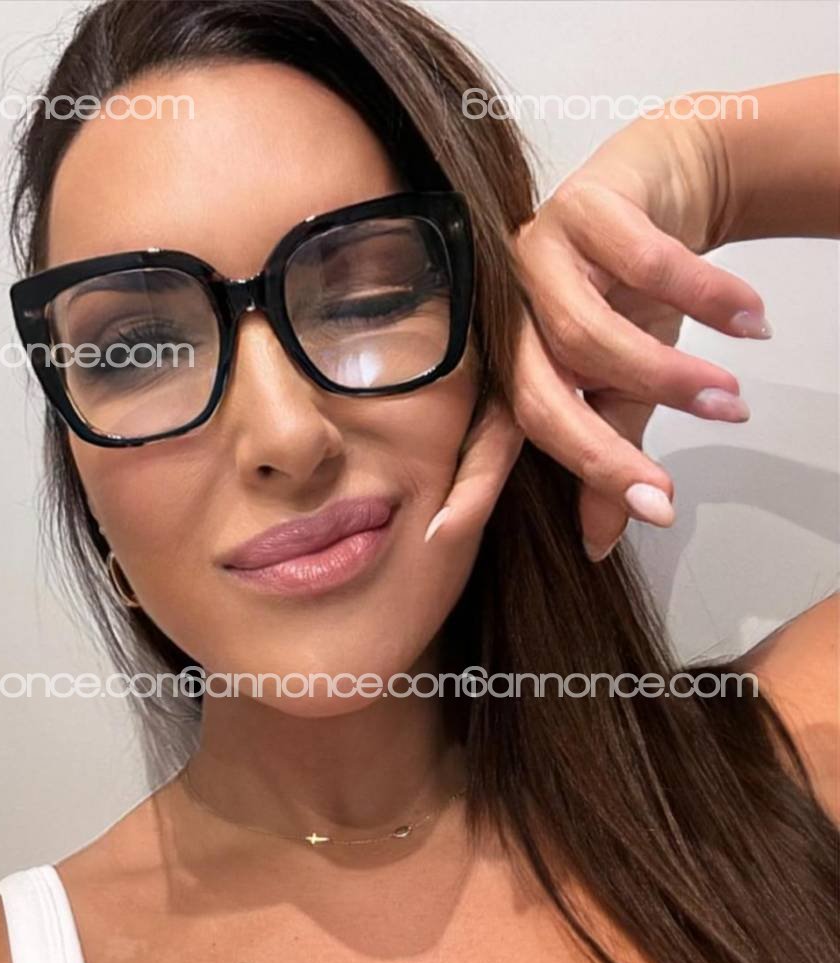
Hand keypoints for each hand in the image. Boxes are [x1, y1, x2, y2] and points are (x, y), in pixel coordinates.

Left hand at [426, 106, 772, 559]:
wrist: (670, 190)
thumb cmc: (632, 295)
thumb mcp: (622, 389)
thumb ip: (607, 456)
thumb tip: (599, 545)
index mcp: (511, 363)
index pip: (488, 434)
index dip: (468, 483)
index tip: (442, 533)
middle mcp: (508, 314)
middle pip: (539, 396)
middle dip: (601, 455)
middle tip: (662, 496)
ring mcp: (536, 256)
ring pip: (588, 334)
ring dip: (667, 377)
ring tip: (729, 401)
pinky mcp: (582, 203)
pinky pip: (646, 264)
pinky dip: (706, 298)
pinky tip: (748, 320)